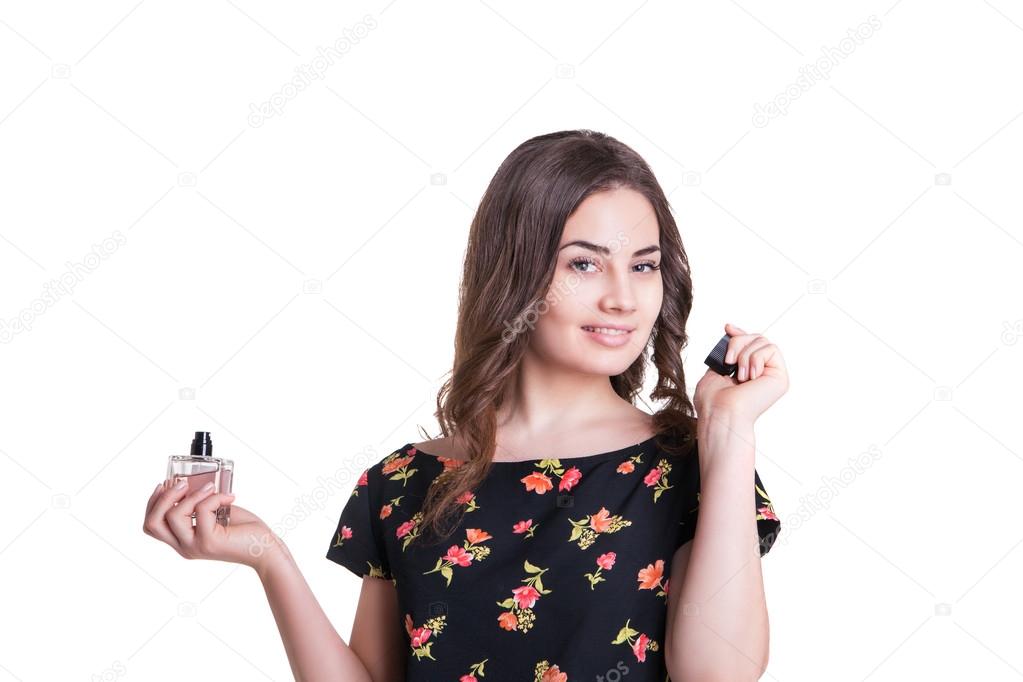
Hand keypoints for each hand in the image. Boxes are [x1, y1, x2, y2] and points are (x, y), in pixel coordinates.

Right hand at [143, 479, 284, 571]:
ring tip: (210, 487)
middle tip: (182, 483)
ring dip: (191, 494)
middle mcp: (184, 547)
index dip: (152, 503)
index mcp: (182, 541)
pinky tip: (230, 498)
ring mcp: (195, 546)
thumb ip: (199, 505)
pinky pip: (202, 510)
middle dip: (163, 497)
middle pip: (152, 523)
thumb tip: (188, 483)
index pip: (151, 526)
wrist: (266, 549)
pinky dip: (215, 497)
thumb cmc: (244, 530)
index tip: (164, 484)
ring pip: (173, 516)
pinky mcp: (209, 542)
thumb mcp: (215, 515)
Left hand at [694, 322, 788, 423]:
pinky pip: (770, 349)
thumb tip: (731, 329)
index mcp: (747, 372)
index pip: (751, 344)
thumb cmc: (713, 399)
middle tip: (728, 361)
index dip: (740, 333)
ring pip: (762, 341)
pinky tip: (750, 377)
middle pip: (756, 337)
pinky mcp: (781, 377)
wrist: (720, 412)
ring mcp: (773, 375)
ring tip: (738, 375)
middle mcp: (763, 373)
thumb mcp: (716, 369)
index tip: (727, 328)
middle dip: (738, 342)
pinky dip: (755, 359)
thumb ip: (727, 353)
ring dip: (744, 354)